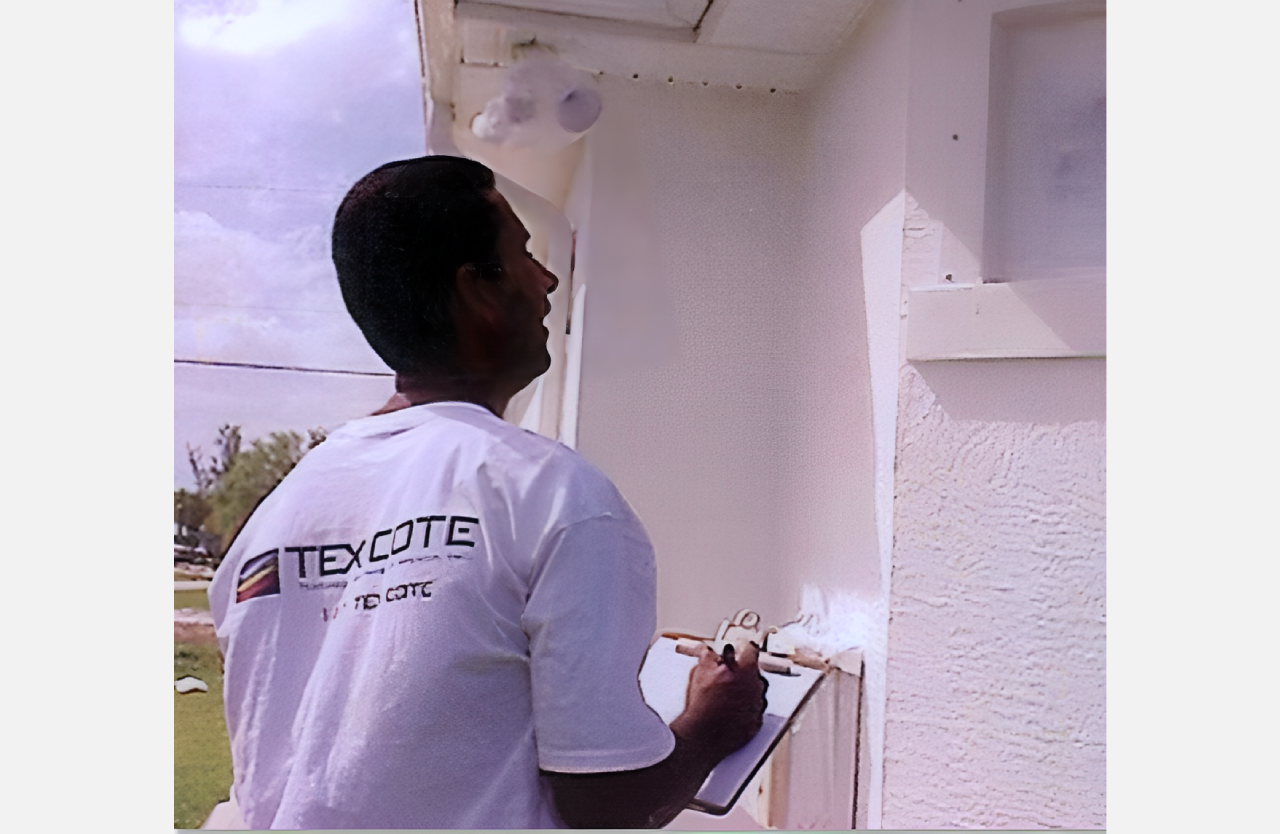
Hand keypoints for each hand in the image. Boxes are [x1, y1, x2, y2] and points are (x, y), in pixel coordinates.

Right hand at [671, 642, 766, 760]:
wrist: (703, 735)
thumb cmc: (702, 703)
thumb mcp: (700, 672)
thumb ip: (706, 656)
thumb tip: (705, 650)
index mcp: (745, 669)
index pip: (751, 649)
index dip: (743, 646)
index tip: (739, 647)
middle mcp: (756, 686)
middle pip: (755, 671)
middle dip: (743, 671)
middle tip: (729, 673)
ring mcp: (757, 706)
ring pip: (756, 692)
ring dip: (746, 690)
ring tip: (729, 693)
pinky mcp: (755, 724)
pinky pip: (755, 711)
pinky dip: (746, 709)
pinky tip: (733, 709)